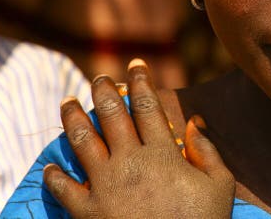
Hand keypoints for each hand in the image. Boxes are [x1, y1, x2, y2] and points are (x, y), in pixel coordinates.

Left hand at [43, 59, 234, 218]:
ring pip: (82, 141)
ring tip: (67, 102)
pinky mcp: (89, 213)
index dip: (141, 82)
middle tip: (99, 77)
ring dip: (72, 119)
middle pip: (111, 115)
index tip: (136, 65)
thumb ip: (208, 152)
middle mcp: (131, 162)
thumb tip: (195, 121)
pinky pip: (65, 190)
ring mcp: (106, 187)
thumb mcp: (219, 187)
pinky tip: (51, 168)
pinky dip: (55, 178)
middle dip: (103, 91)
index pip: (147, 107)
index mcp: (163, 154)